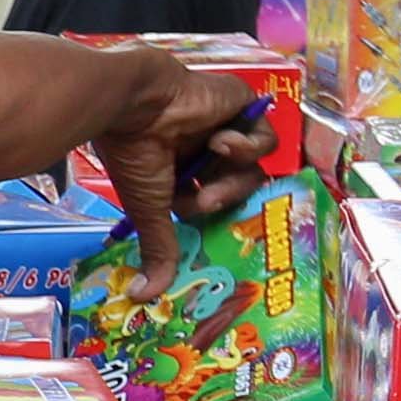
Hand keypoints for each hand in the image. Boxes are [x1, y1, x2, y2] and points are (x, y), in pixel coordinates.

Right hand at [92, 59, 261, 296]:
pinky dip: (245, 146)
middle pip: (238, 187)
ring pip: (253, 168)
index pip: (213, 200)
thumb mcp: (150, 207)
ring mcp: (227, 128)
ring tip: (211, 162)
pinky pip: (265, 139)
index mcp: (182, 171)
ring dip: (232, 175)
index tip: (202, 217)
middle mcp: (205, 151)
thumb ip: (159, 248)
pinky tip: (218, 140)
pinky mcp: (244, 107)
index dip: (213, 211)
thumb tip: (140, 297)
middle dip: (223, 197)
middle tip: (206, 197)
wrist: (137, 104)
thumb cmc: (135, 154)